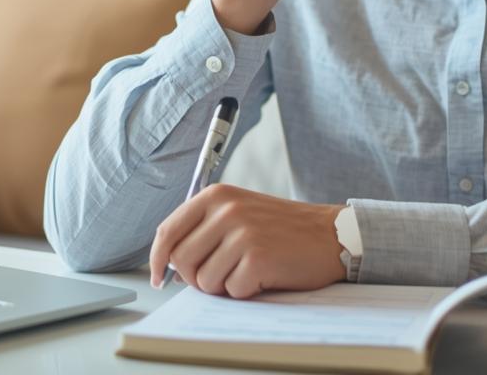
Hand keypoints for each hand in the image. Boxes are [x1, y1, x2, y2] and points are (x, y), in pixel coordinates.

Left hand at [149, 183, 346, 298]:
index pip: (167, 231)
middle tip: (220, 276)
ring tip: (247, 271)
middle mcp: (226, 210)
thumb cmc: (281, 229)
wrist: (329, 234)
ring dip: (223, 285)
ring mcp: (242, 233)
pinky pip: (232, 291)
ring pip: (204, 280)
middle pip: (181, 260)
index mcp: (216, 196)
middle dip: (195, 277)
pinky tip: (264, 275)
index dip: (157, 259)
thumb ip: (204, 227)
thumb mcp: (238, 212)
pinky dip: (246, 291)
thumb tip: (167, 259)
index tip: (158, 277)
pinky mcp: (258, 257)